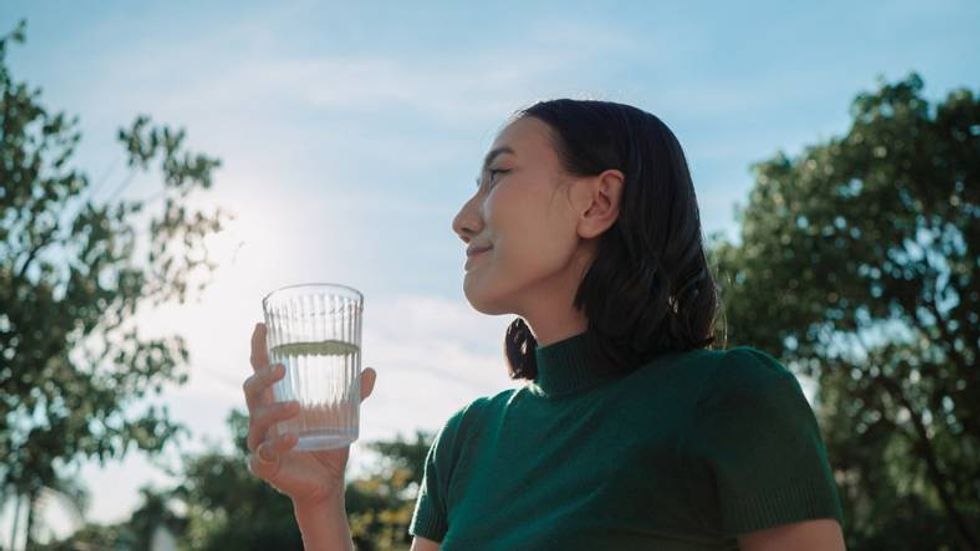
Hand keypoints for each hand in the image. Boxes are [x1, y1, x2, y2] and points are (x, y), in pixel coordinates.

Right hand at [243, 322, 376, 507]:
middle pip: (251, 390)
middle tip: (281, 367)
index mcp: (275, 401)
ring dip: (274, 411)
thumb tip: (370, 370)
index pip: (260, 371)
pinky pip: (265, 452)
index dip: (258, 349)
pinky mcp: (264, 464)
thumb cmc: (326, 444)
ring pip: (256, 420)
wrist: (327, 483)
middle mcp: (262, 419)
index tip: (261, 326)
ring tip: (296, 406)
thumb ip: (353, 395)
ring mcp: (260, 441)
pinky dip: (278, 444)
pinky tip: (293, 439)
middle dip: (262, 376)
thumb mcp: (342, 416)